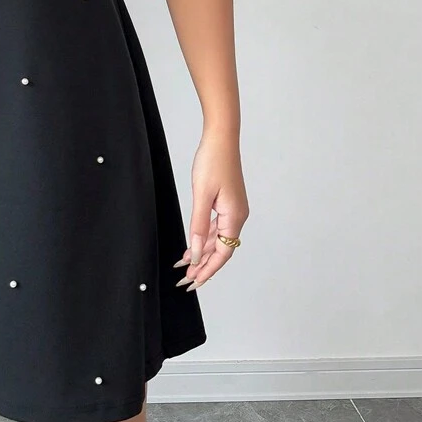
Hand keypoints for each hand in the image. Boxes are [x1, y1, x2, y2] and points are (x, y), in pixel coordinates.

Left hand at [174, 129, 248, 290]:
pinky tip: (191, 245)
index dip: (208, 270)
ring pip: (216, 239)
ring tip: (184, 266)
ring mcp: (233, 209)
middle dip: (203, 265)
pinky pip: (215, 227)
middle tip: (185, 280)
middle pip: (220, 250)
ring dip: (201, 252)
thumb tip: (195, 253)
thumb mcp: (202, 195)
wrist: (221, 138)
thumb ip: (198, 226)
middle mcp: (237, 216)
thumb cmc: (213, 161)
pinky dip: (203, 237)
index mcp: (234, 217)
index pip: (222, 253)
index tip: (194, 282)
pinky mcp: (227, 202)